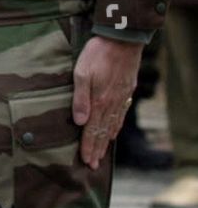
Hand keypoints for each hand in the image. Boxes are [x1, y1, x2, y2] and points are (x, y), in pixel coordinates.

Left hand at [72, 35, 141, 169]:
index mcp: (100, 102)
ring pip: (113, 126)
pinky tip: (113, 132)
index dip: (88, 146)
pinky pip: (121, 116)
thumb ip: (80, 98)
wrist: (121, 42)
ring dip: (106, 141)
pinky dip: (116, 128)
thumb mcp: (81, 73)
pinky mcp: (126, 92)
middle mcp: (112, 104)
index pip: (92, 130)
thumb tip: (80, 122)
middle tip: (93, 165)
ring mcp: (121, 99)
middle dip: (97, 149)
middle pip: (103, 132)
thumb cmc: (97, 55)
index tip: (86, 161)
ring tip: (102, 153)